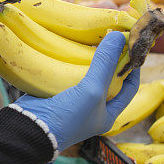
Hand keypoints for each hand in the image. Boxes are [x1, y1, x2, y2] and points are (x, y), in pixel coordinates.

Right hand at [15, 32, 139, 150]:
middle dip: (110, 59)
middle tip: (111, 37)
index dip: (133, 68)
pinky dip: (71, 60)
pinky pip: (68, 73)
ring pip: (87, 73)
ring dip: (90, 57)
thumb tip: (119, 36)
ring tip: (92, 38)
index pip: (129, 87)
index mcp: (108, 113)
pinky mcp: (56, 91)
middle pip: (108, 78)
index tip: (132, 47)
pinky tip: (72, 46)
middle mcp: (93, 107)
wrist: (30, 128)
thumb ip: (105, 63)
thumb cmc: (67, 116)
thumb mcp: (92, 90)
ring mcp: (74, 99)